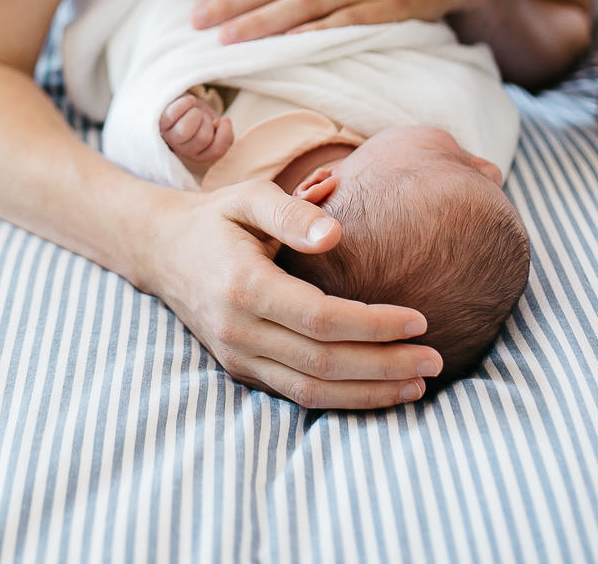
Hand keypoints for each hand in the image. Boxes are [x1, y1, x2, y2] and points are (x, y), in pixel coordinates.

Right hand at [142, 180, 441, 407]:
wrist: (160, 250)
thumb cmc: (216, 218)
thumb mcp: (248, 196)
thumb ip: (292, 211)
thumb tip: (337, 234)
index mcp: (243, 286)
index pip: (322, 319)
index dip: (375, 324)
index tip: (422, 320)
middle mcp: (238, 330)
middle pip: (324, 364)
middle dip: (386, 366)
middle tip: (437, 361)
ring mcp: (237, 357)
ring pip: (311, 391)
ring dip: (369, 393)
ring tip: (417, 386)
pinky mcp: (240, 371)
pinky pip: (296, 396)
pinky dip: (342, 400)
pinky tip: (379, 390)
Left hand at [159, 92, 233, 163]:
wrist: (180, 102)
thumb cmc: (199, 115)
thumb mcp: (215, 122)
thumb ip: (220, 129)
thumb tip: (217, 124)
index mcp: (201, 153)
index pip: (216, 151)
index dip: (224, 134)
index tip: (224, 119)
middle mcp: (184, 150)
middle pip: (203, 138)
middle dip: (208, 121)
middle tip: (203, 115)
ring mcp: (170, 138)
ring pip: (184, 131)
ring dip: (195, 114)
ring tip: (194, 110)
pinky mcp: (161, 124)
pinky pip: (171, 115)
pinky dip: (184, 103)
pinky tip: (189, 100)